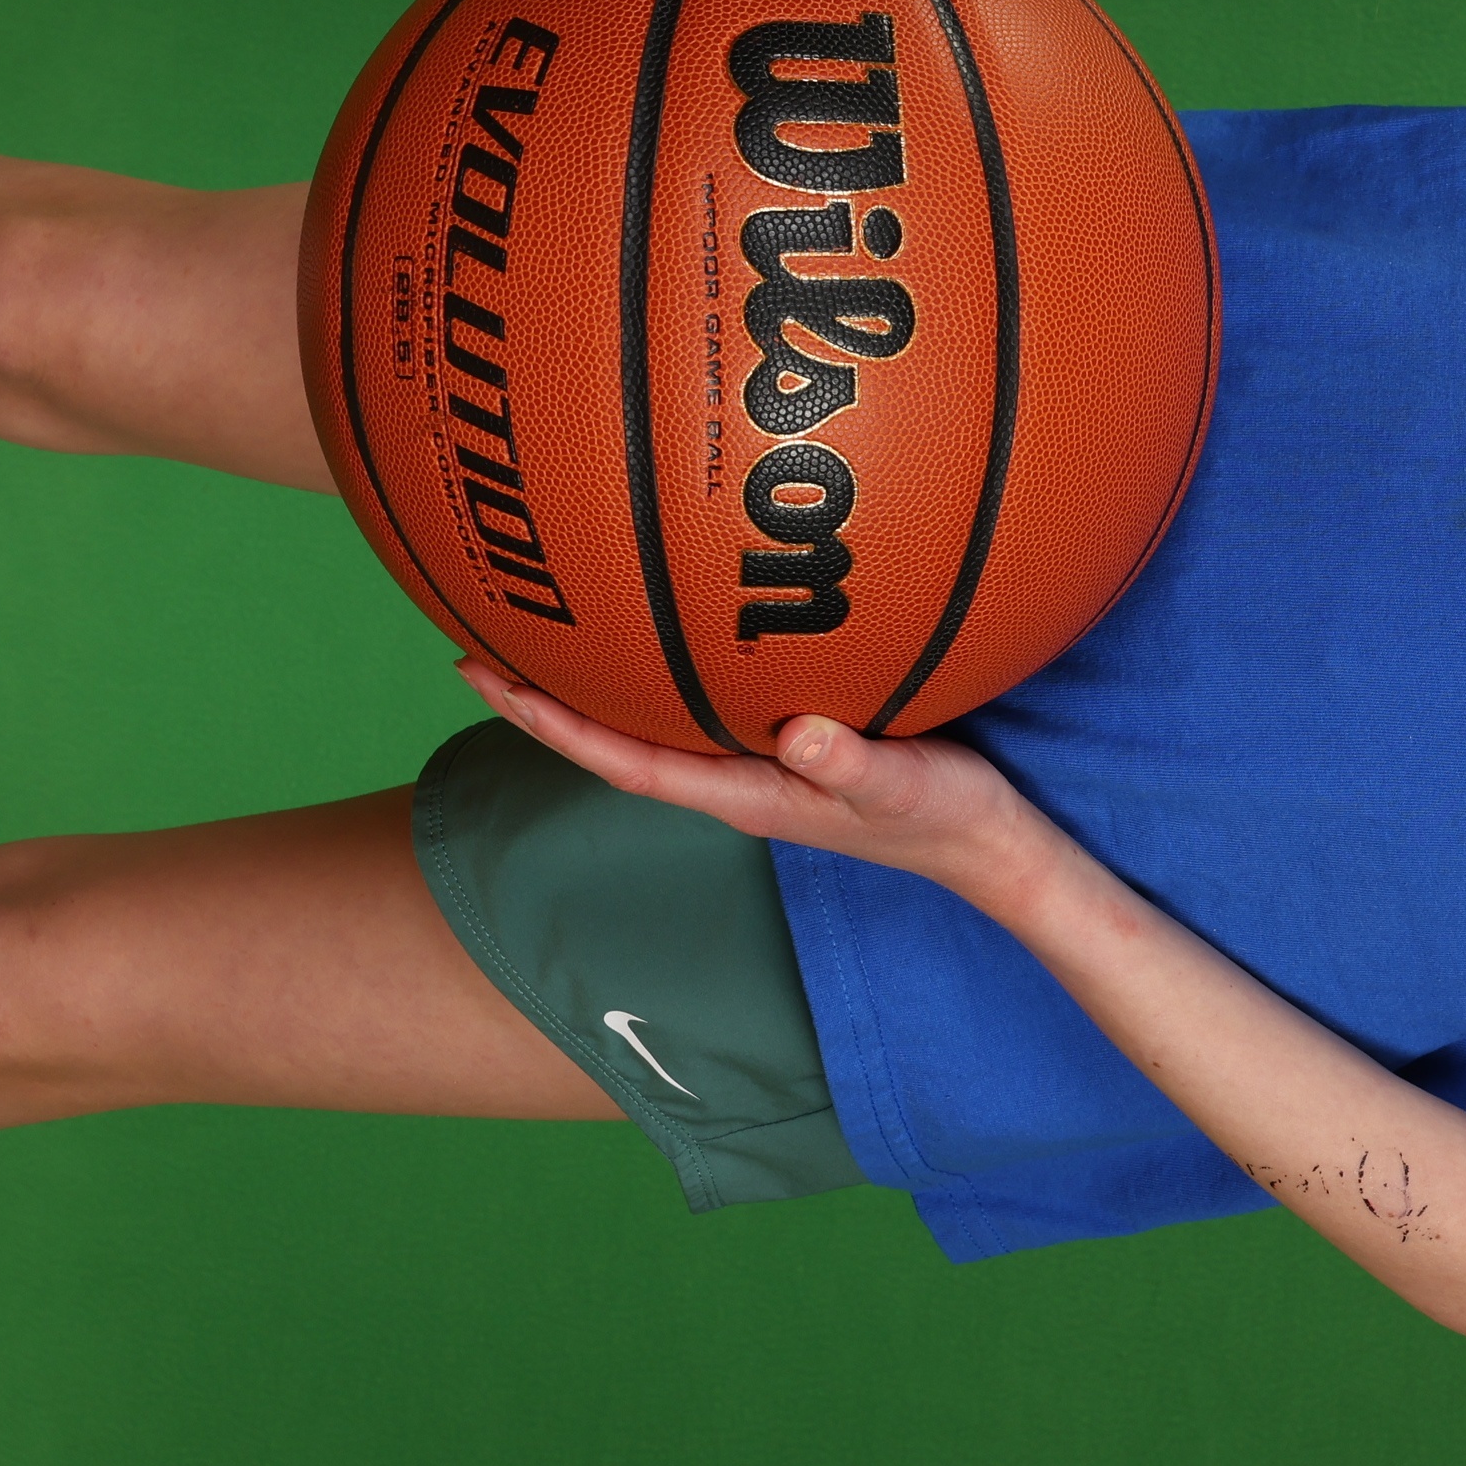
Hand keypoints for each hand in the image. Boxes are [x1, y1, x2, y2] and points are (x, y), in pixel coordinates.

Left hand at [459, 658, 1060, 913]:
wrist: (990, 842)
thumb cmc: (946, 817)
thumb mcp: (906, 786)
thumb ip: (852, 763)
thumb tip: (798, 734)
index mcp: (742, 794)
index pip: (620, 758)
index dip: (548, 720)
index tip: (484, 674)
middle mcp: (733, 776)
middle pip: (612, 736)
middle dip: (542, 693)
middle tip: (475, 634)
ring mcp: (759, 760)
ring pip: (651, 717)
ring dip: (591, 681)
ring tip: (544, 624)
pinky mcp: (791, 738)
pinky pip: (704, 696)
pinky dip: (663, 663)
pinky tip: (663, 623)